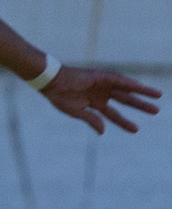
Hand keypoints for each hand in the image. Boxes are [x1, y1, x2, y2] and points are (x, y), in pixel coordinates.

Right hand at [42, 66, 160, 134]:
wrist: (51, 82)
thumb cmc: (59, 97)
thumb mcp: (76, 112)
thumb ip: (91, 120)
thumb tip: (103, 132)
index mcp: (94, 103)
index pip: (113, 114)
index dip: (124, 122)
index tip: (136, 130)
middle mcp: (102, 93)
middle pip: (125, 100)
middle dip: (140, 105)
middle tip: (156, 111)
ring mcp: (102, 84)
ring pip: (127, 89)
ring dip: (142, 92)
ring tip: (158, 96)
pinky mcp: (101, 76)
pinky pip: (120, 81)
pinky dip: (131, 84)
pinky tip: (142, 88)